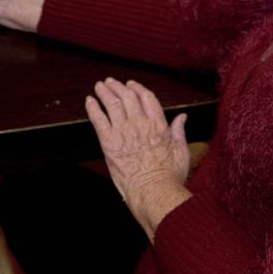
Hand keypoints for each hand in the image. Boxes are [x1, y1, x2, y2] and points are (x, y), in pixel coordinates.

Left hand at [86, 78, 191, 240]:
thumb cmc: (169, 176)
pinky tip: (89, 101)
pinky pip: (98, 120)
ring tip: (100, 86)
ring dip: (105, 92)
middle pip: (127, 97)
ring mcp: (123, 132)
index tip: (131, 84)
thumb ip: (179, 131)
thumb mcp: (181, 151)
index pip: (147, 97)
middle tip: (111, 82)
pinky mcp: (109, 143)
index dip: (138, 88)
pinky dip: (93, 108)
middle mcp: (140, 124)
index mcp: (158, 125)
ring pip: (112, 104)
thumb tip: (182, 117)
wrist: (153, 192)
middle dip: (118, 86)